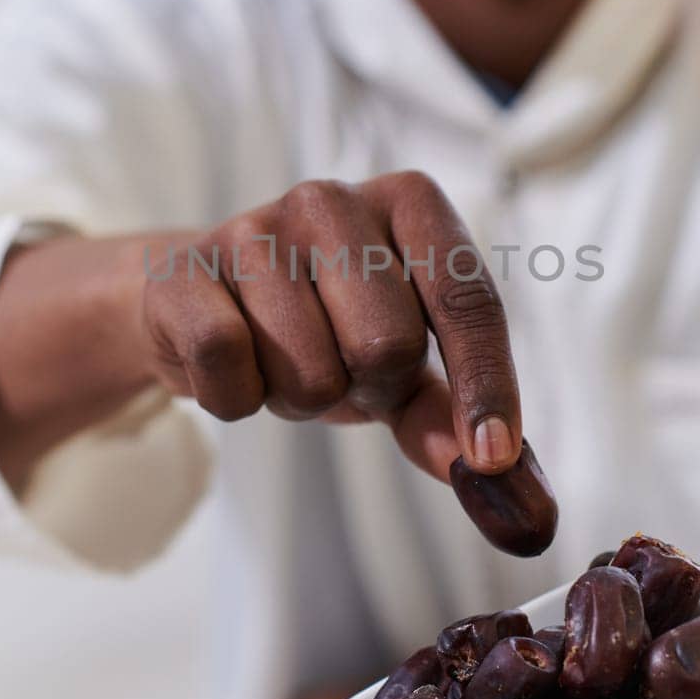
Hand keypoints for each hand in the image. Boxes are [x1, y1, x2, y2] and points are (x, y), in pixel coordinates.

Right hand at [0, 172, 521, 486]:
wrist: (199, 306)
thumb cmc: (323, 330)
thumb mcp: (401, 370)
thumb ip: (455, 424)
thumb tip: (514, 500)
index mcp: (411, 203)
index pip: (469, 300)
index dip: (486, 387)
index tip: (493, 459)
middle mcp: (334, 197)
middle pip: (390, 343)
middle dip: (371, 386)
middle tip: (343, 371)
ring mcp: (254, 226)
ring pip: (309, 367)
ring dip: (302, 396)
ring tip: (285, 363)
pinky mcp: (184, 267)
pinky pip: (228, 364)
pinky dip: (238, 397)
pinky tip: (234, 367)